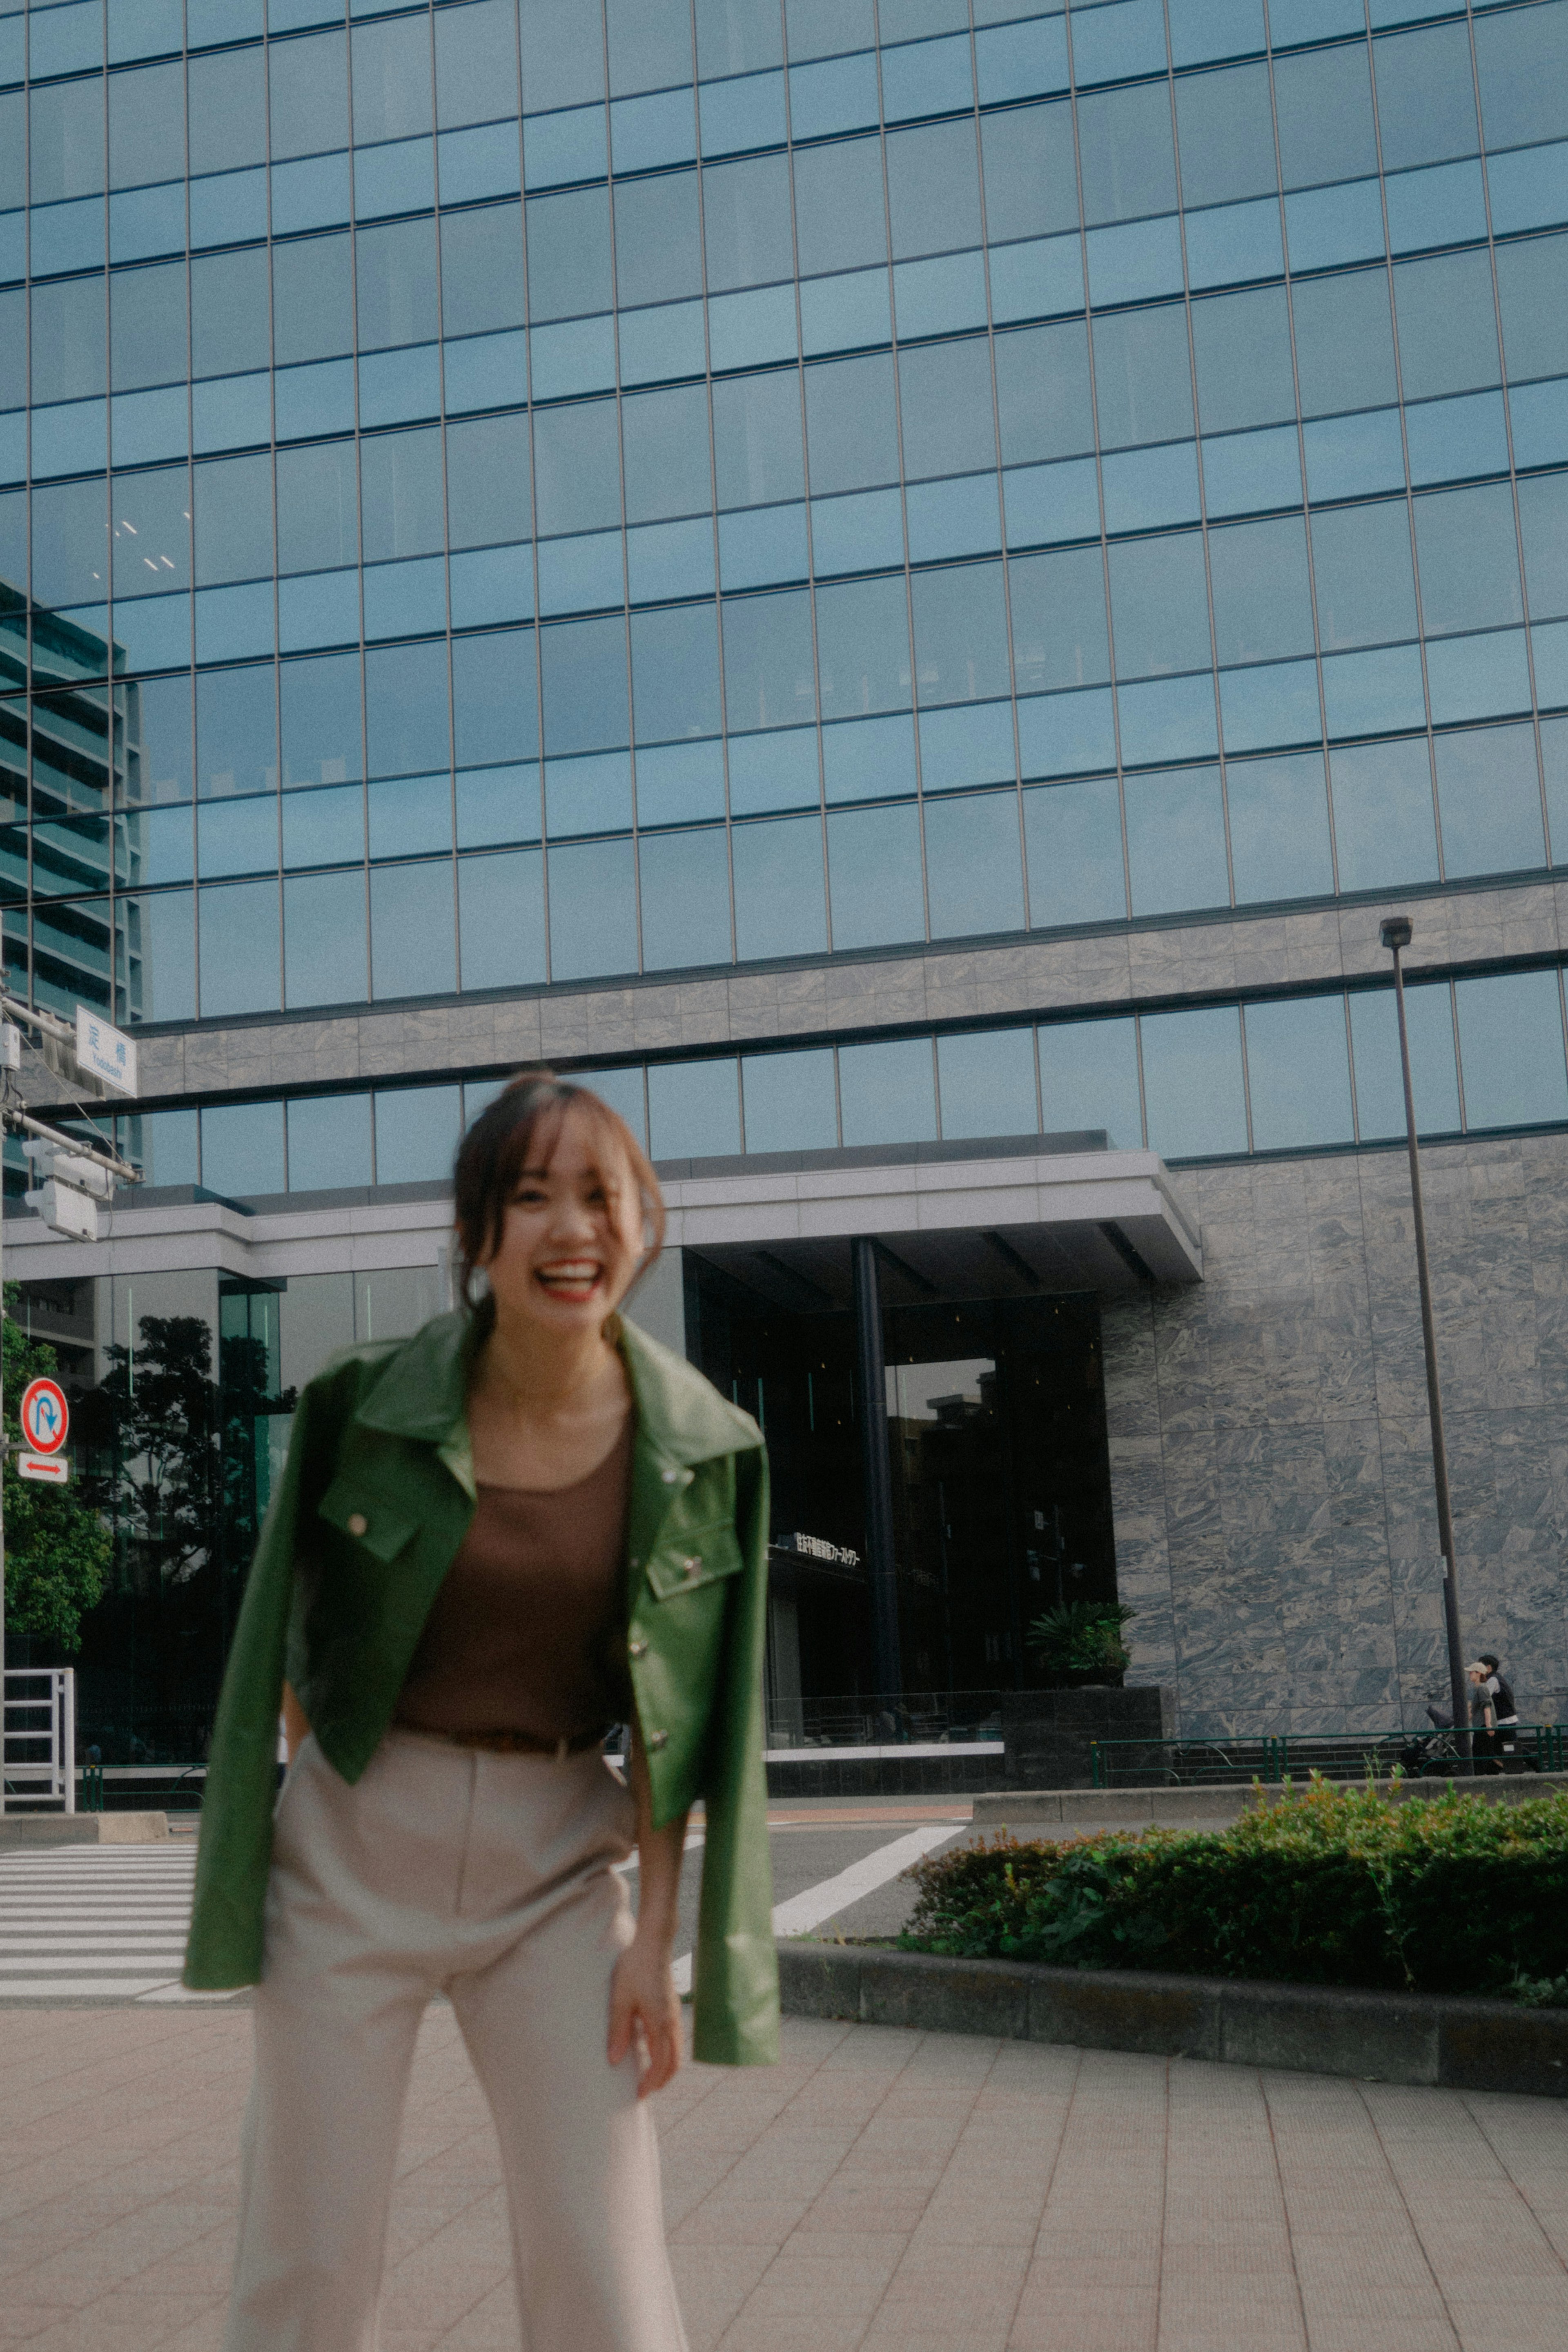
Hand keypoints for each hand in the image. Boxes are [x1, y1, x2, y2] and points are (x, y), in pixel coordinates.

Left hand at [607, 1929, 681, 2097]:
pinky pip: (674, 2038)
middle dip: (662, 2080)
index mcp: (660, 2022)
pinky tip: (650, 2051)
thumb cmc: (634, 1967)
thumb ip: (618, 2031)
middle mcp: (672, 2021)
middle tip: (645, 2092)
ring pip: (676, 2050)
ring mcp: (675, 2013)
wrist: (653, 1942)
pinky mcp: (672, 2006)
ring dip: (665, 2067)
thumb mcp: (620, 1999)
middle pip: (674, 2062)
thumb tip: (613, 2061)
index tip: (640, 2095)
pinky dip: (666, 2053)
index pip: (660, 2063)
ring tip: (648, 2076)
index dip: (651, 2082)